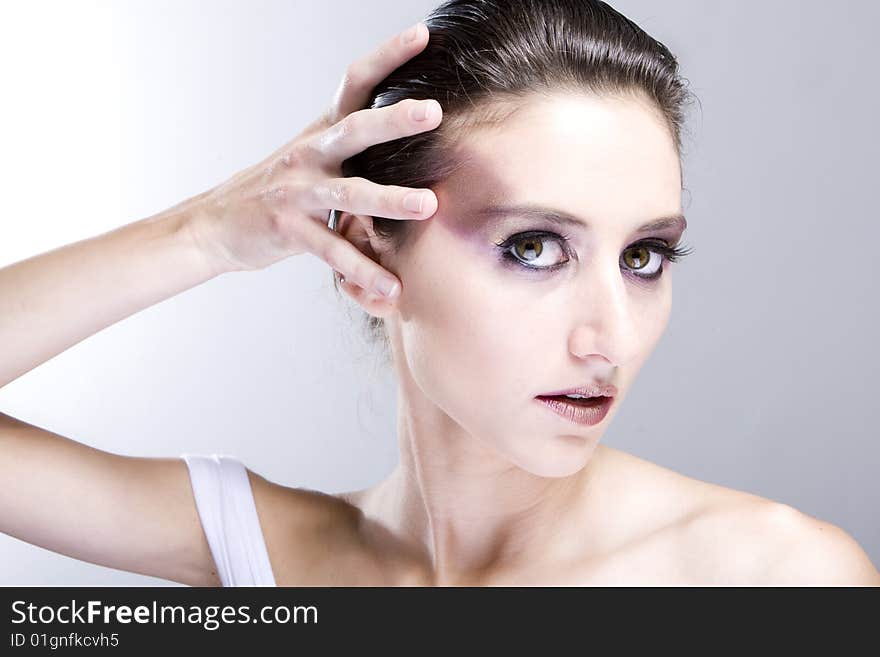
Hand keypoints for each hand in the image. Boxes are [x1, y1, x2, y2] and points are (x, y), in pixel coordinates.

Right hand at [187, 22, 440, 298]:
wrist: (217, 225)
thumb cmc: (280, 191)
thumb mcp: (315, 157)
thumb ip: (355, 145)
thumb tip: (409, 127)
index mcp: (323, 132)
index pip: (356, 84)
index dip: (388, 56)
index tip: (423, 34)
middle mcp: (310, 154)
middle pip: (356, 129)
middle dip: (394, 120)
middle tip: (432, 112)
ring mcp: (298, 191)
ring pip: (349, 192)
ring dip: (389, 199)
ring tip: (428, 205)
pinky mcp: (288, 229)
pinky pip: (332, 251)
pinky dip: (363, 270)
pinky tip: (391, 286)